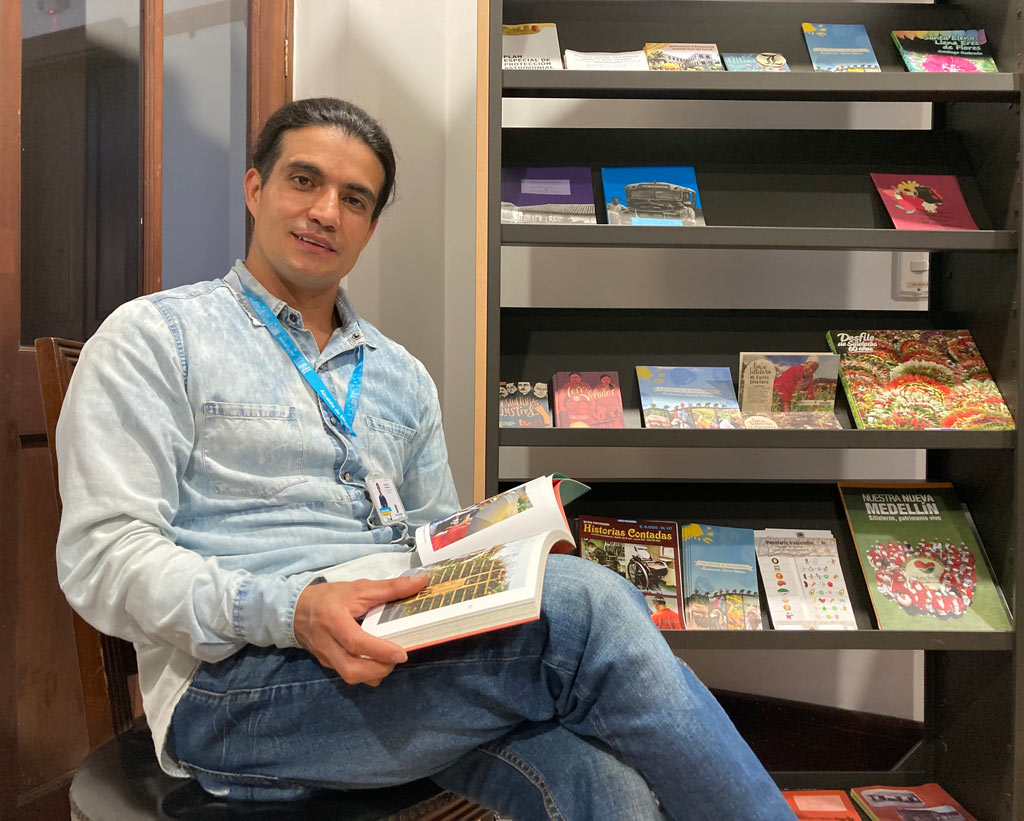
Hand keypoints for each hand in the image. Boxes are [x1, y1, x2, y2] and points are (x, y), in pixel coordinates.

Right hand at [294, 574, 428, 685]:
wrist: (295, 609)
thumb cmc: (329, 597)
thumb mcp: (359, 588)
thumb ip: (390, 587)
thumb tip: (421, 581)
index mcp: (333, 620)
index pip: (356, 641)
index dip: (379, 651)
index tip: (401, 654)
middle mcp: (327, 642)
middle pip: (351, 668)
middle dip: (378, 669)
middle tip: (397, 659)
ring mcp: (325, 657)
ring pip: (349, 676)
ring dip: (373, 674)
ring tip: (388, 662)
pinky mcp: (326, 664)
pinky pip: (347, 675)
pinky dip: (365, 675)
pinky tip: (376, 664)